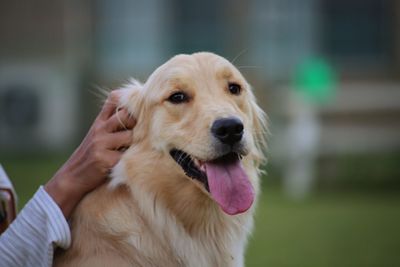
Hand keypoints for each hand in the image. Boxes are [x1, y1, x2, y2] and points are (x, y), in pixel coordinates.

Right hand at [44, 91, 135, 217]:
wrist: (72, 177)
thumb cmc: (92, 156)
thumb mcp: (98, 134)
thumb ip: (112, 122)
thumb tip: (136, 112)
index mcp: (99, 121)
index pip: (115, 99)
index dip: (129, 102)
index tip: (140, 111)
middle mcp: (99, 129)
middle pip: (126, 116)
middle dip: (138, 125)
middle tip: (142, 135)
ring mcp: (101, 144)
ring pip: (130, 136)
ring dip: (135, 145)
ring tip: (134, 152)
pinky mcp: (104, 160)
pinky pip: (126, 156)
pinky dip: (130, 160)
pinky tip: (127, 164)